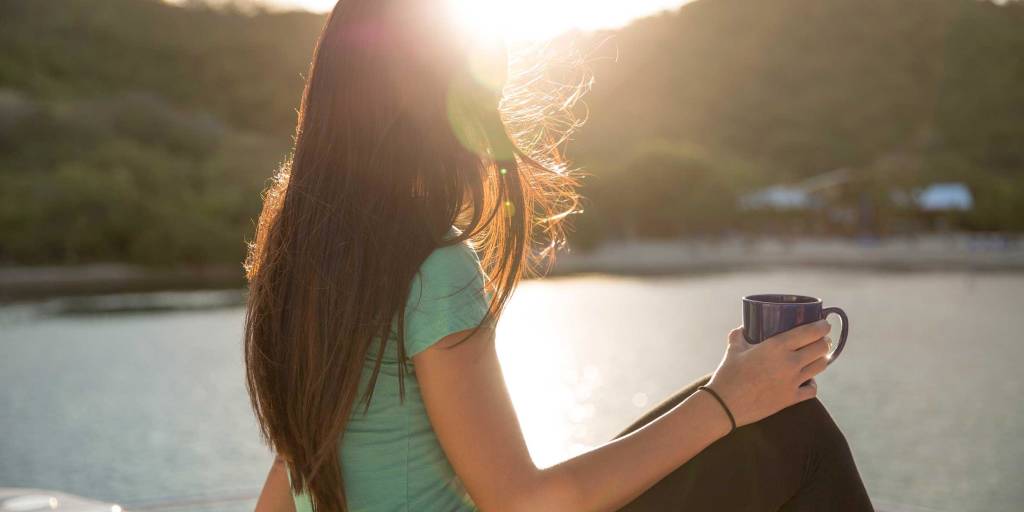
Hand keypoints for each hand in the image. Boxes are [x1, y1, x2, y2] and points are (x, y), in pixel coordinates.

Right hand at [705, 321, 831, 426]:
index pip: (809, 332)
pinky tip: (808, 380)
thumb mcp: (733, 349)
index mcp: (777, 346)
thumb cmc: (728, 374)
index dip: (822, 326)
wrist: (725, 405)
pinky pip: (812, 390)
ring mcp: (793, 382)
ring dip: (822, 359)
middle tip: (822, 339)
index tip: (824, 323)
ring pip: (820, 366)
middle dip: (824, 342)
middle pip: (820, 348)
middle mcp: (790, 362)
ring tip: (818, 356)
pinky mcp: (791, 399)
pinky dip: (812, 383)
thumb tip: (743, 328)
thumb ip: (739, 335)